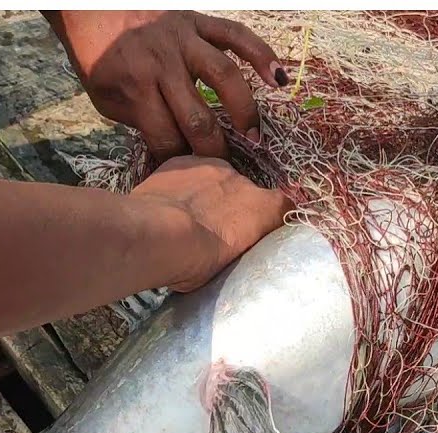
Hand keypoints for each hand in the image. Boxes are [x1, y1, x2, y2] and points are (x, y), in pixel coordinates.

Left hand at [45, 10, 288, 161]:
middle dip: (214, 151)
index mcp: (137, 87)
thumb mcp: (109, 101)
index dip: (180, 163)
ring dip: (244, 111)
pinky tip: (278, 79)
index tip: (190, 175)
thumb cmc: (102, 63)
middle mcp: (163, 63)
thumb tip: (175, 153)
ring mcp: (184, 39)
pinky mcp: (198, 21)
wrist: (92, 13)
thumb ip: (141, 123)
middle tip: (225, 170)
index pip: (167, 138)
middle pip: (198, 118)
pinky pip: (236, 34)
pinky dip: (261, 54)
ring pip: (225, 76)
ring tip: (254, 137)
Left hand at [131, 156, 292, 291]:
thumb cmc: (195, 261)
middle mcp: (243, 181)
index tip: (258, 231)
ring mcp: (212, 167)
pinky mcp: (182, 161)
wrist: (155, 236)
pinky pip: (189, 172)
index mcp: (264, 209)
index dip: (271, 217)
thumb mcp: (230, 267)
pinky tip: (170, 203)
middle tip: (215, 230)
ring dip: (209, 194)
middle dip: (234, 207)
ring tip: (189, 216)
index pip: (282, 207)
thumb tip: (235, 246)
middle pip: (246, 192)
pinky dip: (184, 186)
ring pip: (216, 179)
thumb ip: (242, 247)